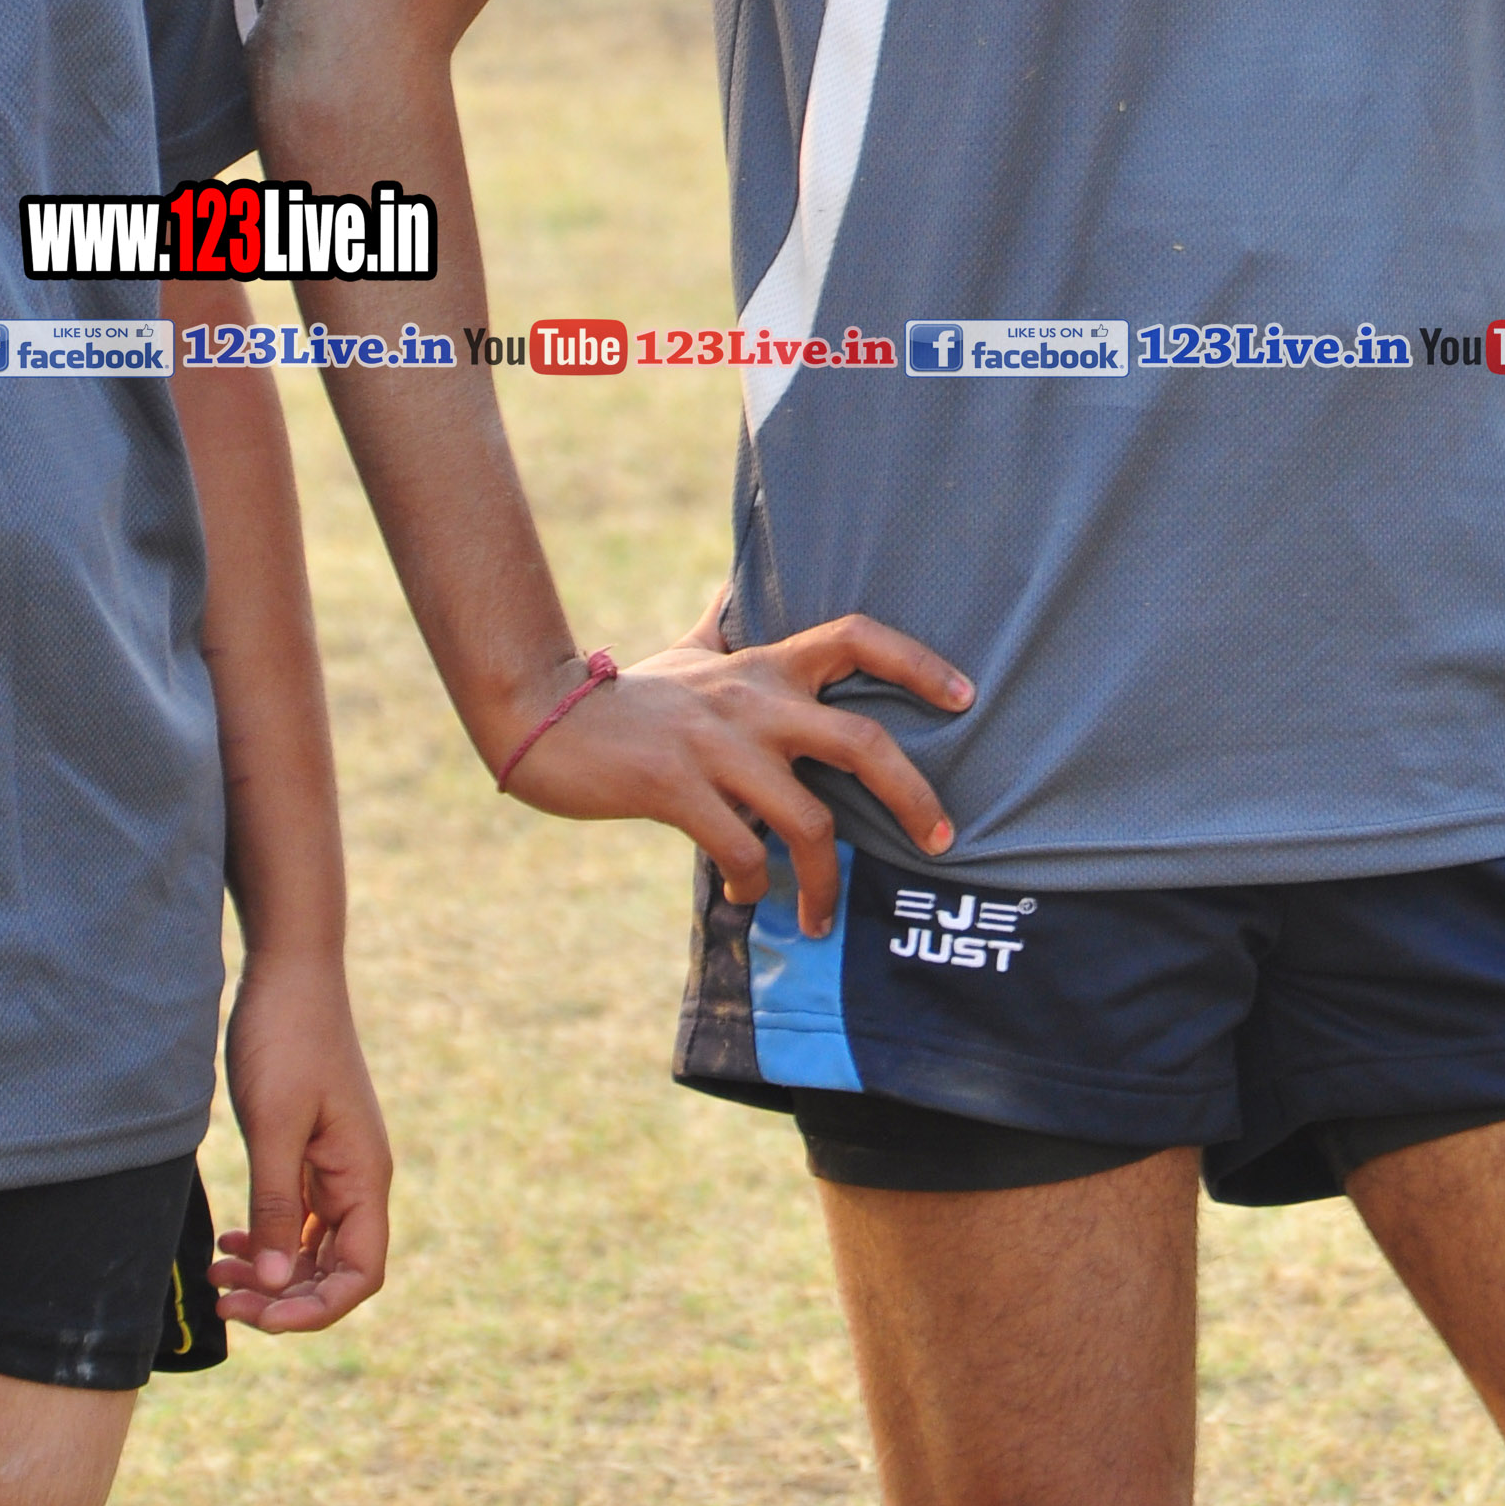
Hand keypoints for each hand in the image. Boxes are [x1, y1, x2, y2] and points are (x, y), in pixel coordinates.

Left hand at [214, 949, 391, 1332]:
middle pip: (336, 1270)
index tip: (259, 1314)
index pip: (360, 1273)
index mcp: (364, 1176)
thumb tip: (275, 1285)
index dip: (316, 1310)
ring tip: (216, 1279)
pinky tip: (229, 1245)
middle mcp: (358, 1178)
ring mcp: (336, 1166)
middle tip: (224, 1304)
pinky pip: (299, 1218)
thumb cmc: (286, 1040)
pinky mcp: (312, 1152)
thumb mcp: (274, 1126)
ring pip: (313, 1247)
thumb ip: (276, 1206)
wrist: (290, 971)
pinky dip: (267, 1240)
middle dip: (284, 1299)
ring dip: (270, 1274)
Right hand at [502, 593, 968, 933]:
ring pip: (807, 818)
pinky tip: (746, 898)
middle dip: (913, 794)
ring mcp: (716, 745)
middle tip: (942, 840)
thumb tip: (736, 586)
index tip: (966, 697)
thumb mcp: (687, 654)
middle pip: (860, 741)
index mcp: (764, 666)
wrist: (538, 717)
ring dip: (825, 879)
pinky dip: (752, 884)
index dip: (918, 662)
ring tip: (820, 919)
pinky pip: (739, 849)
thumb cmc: (626, 695)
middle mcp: (752, 700)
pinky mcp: (675, 788)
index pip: (857, 637)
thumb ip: (722, 625)